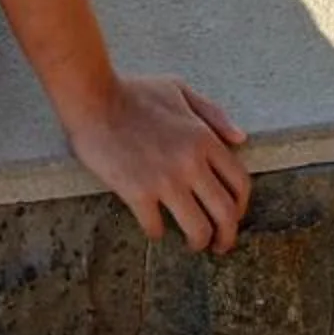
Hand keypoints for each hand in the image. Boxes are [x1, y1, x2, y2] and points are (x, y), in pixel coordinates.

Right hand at [68, 74, 249, 253]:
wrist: (92, 96)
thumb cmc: (134, 92)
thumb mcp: (179, 90)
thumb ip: (212, 113)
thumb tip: (241, 138)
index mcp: (203, 138)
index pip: (239, 183)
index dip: (241, 207)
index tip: (232, 216)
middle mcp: (190, 162)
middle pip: (225, 214)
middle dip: (226, 237)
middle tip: (219, 245)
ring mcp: (164, 179)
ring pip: (198, 229)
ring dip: (198, 242)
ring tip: (192, 243)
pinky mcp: (137, 192)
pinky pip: (157, 227)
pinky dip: (157, 233)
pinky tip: (153, 227)